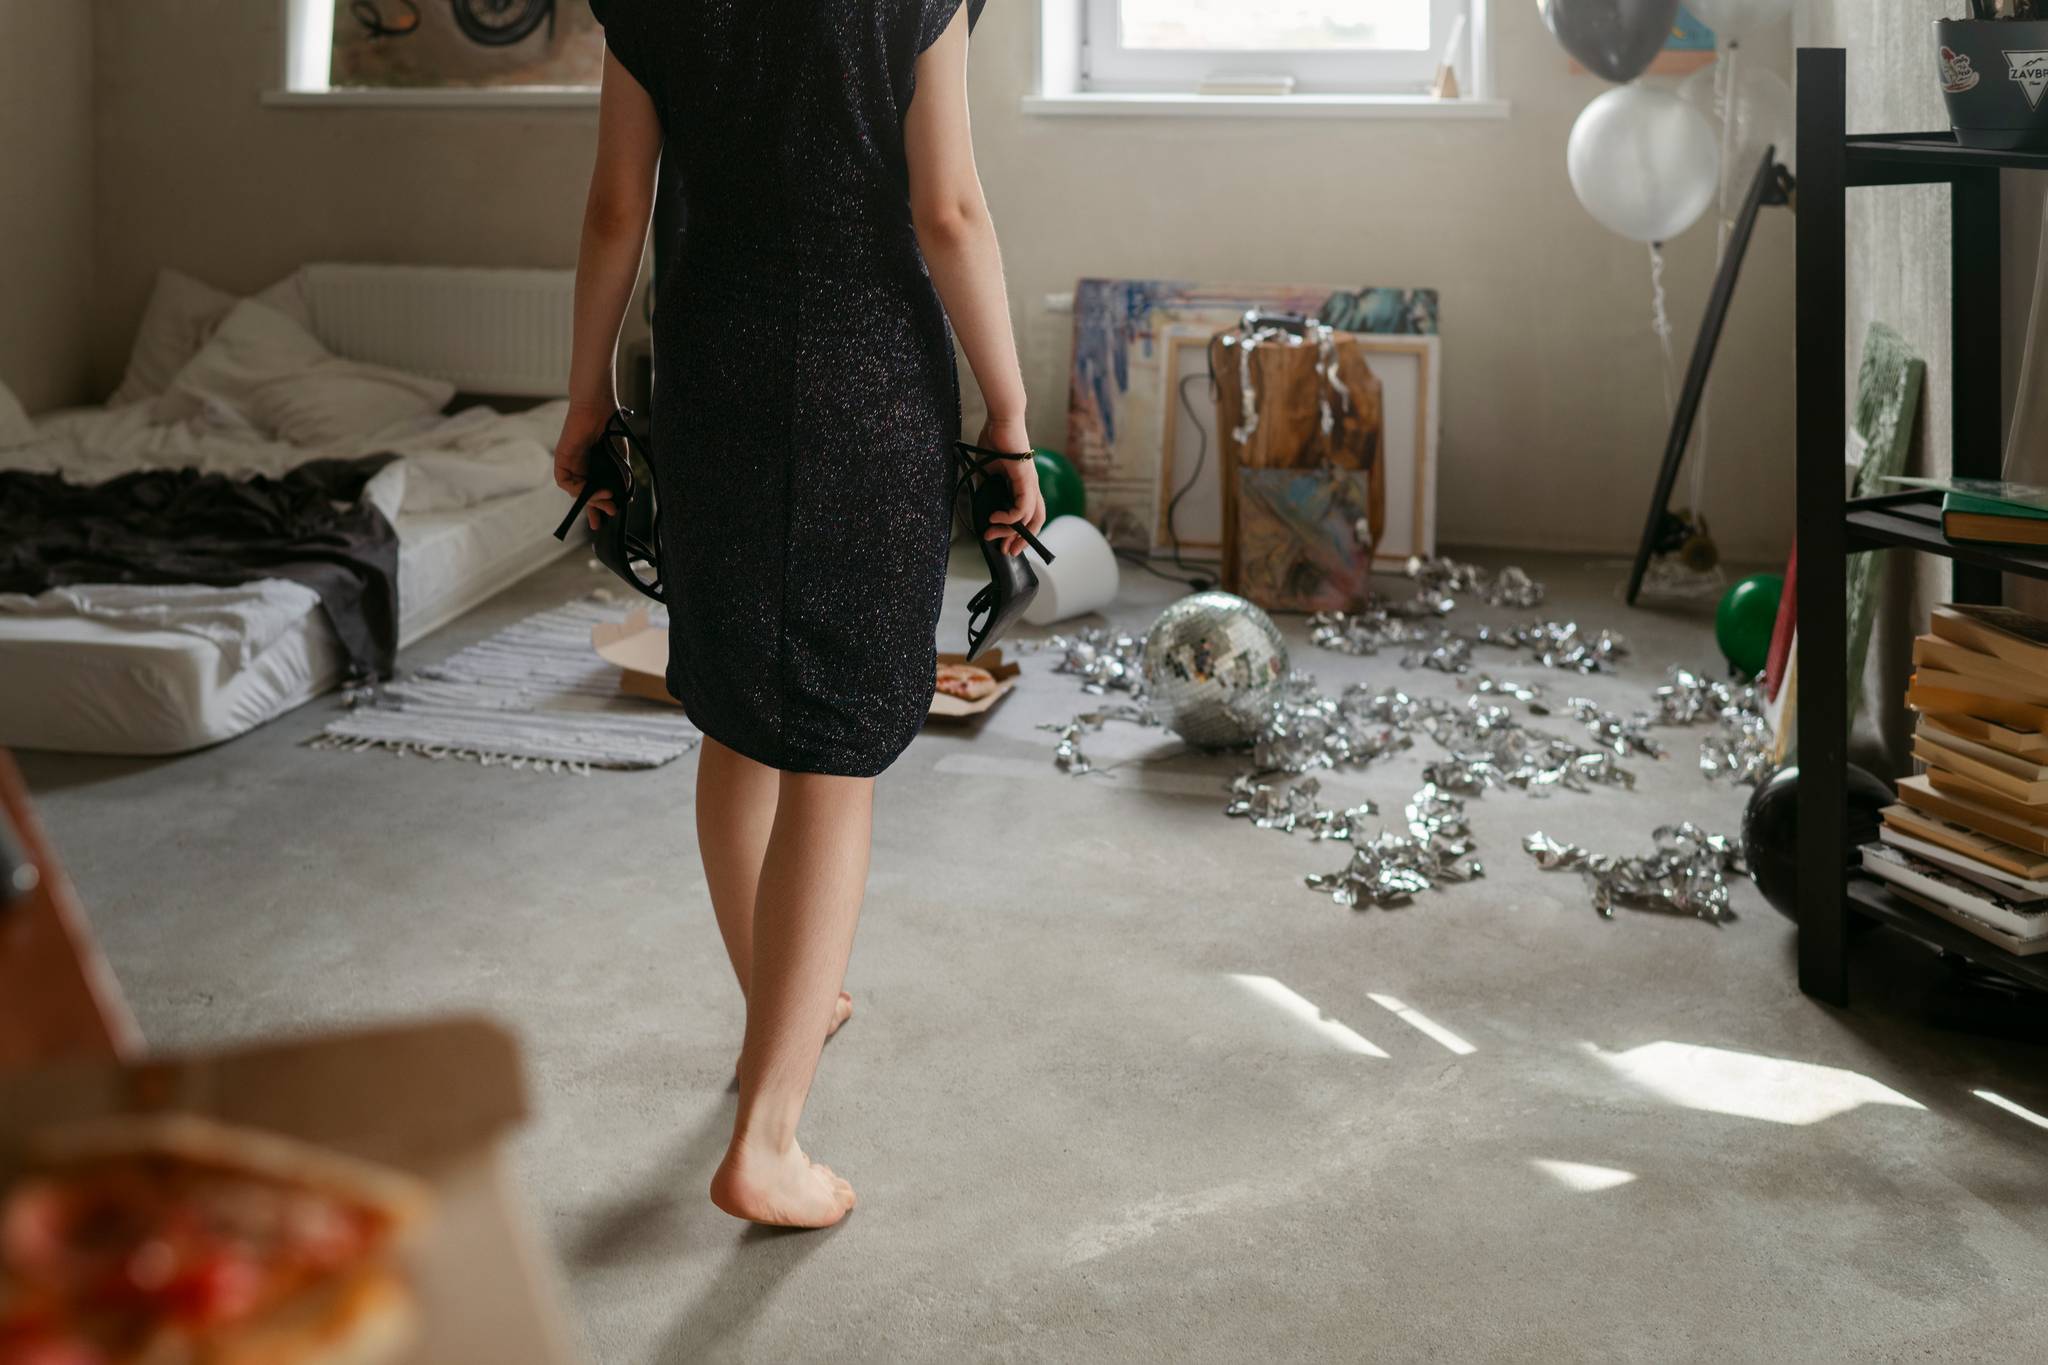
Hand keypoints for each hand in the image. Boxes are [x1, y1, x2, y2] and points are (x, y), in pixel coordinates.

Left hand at [554, 399, 616, 530]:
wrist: (600, 408)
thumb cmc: (611, 428)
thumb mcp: (620, 459)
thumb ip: (621, 478)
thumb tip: (625, 499)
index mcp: (594, 467)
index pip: (593, 492)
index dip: (598, 507)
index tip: (606, 519)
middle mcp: (581, 467)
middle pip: (584, 495)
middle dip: (595, 507)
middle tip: (610, 512)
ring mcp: (571, 463)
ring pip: (575, 491)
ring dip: (590, 498)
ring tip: (607, 497)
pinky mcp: (562, 459)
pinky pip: (565, 482)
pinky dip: (577, 489)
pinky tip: (590, 489)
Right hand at [977, 418, 1044, 556]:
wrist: (1000, 421)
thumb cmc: (995, 441)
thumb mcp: (987, 471)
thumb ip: (987, 488)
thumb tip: (980, 503)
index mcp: (1024, 486)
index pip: (1029, 516)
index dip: (1019, 533)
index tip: (1003, 542)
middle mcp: (1032, 487)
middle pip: (1036, 522)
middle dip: (1021, 541)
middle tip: (1005, 551)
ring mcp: (1031, 484)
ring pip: (1030, 519)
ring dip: (1012, 532)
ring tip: (994, 535)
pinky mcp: (1026, 480)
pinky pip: (1023, 508)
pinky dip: (1010, 518)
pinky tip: (995, 517)